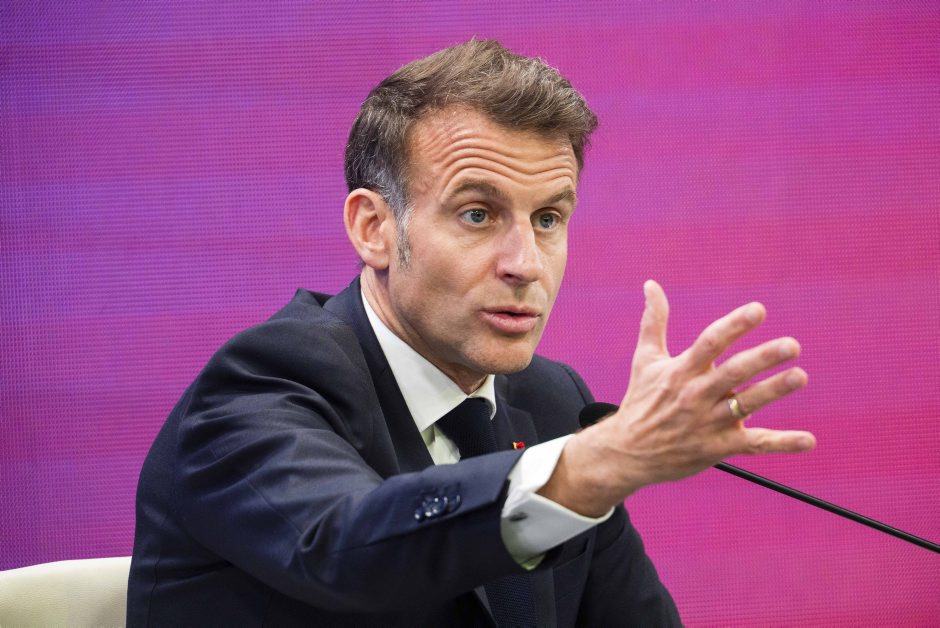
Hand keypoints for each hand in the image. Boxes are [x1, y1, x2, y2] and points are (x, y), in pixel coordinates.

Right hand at [539, 280, 815, 516]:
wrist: (628, 453)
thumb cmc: (640, 401)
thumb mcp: (645, 359)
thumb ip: (653, 321)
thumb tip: (651, 284)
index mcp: (681, 371)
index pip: (710, 343)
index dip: (734, 326)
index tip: (759, 310)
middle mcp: (696, 395)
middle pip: (733, 373)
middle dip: (763, 358)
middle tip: (791, 345)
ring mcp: (709, 423)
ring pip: (747, 405)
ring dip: (774, 390)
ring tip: (800, 376)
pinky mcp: (719, 448)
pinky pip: (754, 444)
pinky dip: (782, 443)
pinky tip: (808, 440)